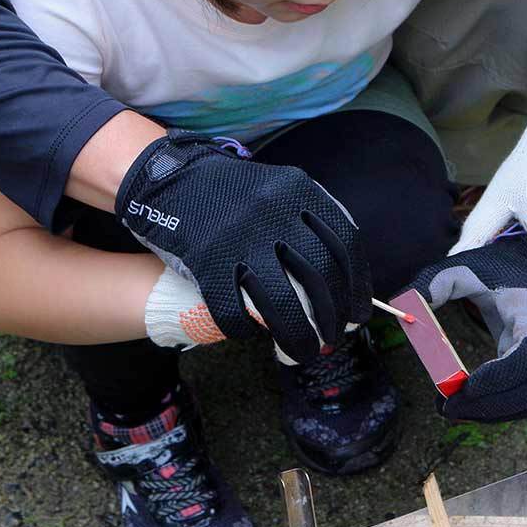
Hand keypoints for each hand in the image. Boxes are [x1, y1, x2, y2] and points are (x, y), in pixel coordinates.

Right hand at [117, 131, 371, 362]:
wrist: (168, 176)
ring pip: (281, 301)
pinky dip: (245, 329)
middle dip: (332, 316)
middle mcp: (274, 212)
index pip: (344, 244)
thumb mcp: (278, 188)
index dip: (357, 285)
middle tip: (334, 337)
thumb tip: (342, 273)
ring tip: (305, 351)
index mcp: (298, 191)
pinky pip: (233, 308)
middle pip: (319, 276)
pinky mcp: (208, 259)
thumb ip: (309, 219)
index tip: (359, 312)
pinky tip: (252, 334)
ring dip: (298, 335)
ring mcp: (240, 237)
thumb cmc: (230, 191)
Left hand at [410, 232, 526, 421]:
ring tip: (452, 409)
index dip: (499, 377)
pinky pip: (526, 398)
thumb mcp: (466, 267)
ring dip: (491, 411)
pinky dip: (499, 408)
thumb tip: (404, 303)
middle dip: (487, 403)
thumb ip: (436, 281)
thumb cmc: (499, 269)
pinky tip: (468, 406)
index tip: (463, 387)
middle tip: (447, 406)